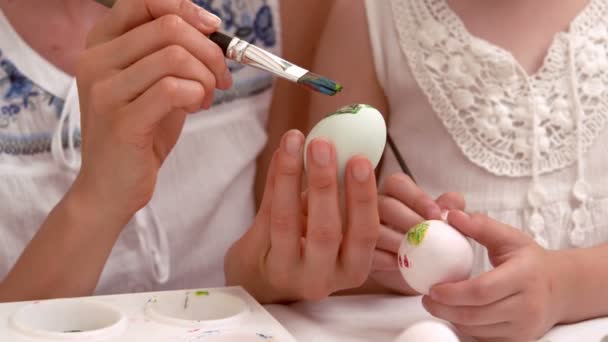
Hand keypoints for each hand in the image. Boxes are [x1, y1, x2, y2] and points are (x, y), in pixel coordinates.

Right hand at [75, 0, 230, 220]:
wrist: (111, 187)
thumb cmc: (139, 134)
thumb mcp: (153, 85)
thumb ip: (172, 55)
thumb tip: (212, 32)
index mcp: (102, 44)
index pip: (143, 1)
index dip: (186, 8)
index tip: (213, 29)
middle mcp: (96, 61)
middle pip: (169, 27)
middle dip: (210, 50)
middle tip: (220, 77)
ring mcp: (104, 90)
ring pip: (175, 57)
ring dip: (205, 77)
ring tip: (204, 97)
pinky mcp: (121, 120)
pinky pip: (174, 89)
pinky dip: (196, 95)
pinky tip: (195, 108)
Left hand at [225, 130, 379, 302]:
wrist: (263, 278)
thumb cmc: (308, 246)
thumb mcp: (334, 230)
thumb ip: (341, 197)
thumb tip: (347, 143)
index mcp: (352, 268)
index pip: (364, 234)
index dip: (363, 197)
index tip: (360, 160)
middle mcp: (321, 278)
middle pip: (325, 231)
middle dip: (324, 183)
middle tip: (323, 144)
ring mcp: (285, 272)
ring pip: (287, 221)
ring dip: (291, 175)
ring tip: (294, 140)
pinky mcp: (256, 260)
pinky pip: (265, 213)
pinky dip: (274, 178)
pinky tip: (282, 153)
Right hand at [371, 173, 464, 293]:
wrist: (413, 274)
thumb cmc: (427, 243)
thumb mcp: (443, 225)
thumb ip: (450, 209)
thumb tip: (453, 203)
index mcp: (393, 193)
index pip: (398, 184)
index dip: (417, 197)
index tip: (435, 214)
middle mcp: (373, 206)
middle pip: (385, 204)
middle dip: (408, 220)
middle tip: (426, 235)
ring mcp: (359, 228)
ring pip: (372, 228)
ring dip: (395, 240)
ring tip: (413, 252)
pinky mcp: (355, 251)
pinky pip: (365, 251)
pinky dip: (383, 258)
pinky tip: (397, 264)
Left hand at [423, 211, 563, 340]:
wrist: (560, 288)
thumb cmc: (529, 260)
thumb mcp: (509, 237)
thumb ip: (480, 226)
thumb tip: (451, 215)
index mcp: (524, 276)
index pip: (482, 290)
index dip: (453, 292)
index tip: (432, 288)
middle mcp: (527, 306)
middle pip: (476, 314)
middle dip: (445, 309)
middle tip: (427, 299)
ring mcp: (524, 328)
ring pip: (477, 330)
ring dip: (452, 318)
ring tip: (439, 305)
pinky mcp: (520, 341)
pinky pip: (484, 339)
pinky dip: (466, 328)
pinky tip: (457, 314)